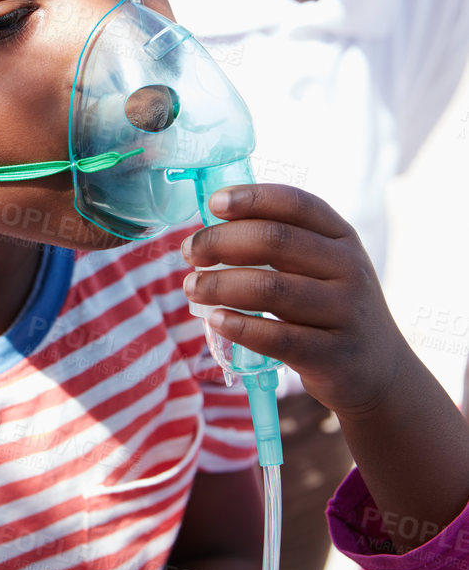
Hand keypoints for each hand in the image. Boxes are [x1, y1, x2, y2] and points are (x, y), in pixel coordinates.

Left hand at [180, 185, 413, 421]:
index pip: (296, 204)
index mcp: (342, 237)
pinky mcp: (334, 355)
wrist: (379, 371)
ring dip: (220, 285)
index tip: (213, 204)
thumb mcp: (323, 267)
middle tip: (190, 252)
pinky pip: (278, 337)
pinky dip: (240, 327)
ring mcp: (345, 312)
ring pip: (272, 289)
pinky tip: (216, 321)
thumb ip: (282, 244)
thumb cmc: (331, 309)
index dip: (251, 198)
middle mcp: (349, 268)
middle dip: (222, 242)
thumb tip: (211, 229)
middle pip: (276, 241)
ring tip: (192, 289)